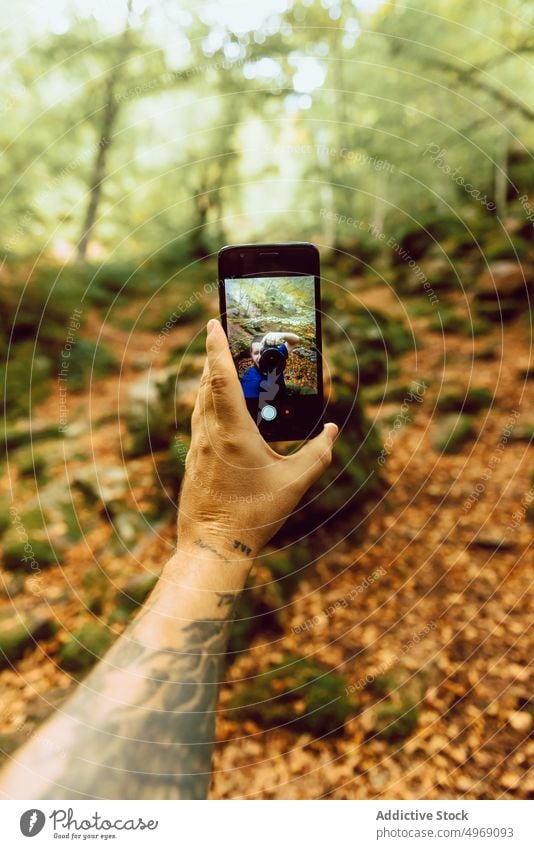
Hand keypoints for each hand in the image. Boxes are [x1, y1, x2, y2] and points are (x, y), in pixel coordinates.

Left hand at [177, 319, 337, 560]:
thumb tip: (332, 430)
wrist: (213, 548)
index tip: (213, 323)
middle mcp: (209, 434)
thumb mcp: (294, 483)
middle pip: (206, 384)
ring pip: (200, 402)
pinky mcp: (194, 461)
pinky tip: (224, 414)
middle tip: (228, 342)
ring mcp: (197, 447)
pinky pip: (200, 421)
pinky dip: (210, 405)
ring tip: (228, 372)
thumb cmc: (253, 515)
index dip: (216, 347)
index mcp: (231, 431)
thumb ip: (317, 453)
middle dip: (216, 359)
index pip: (220, 377)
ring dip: (211, 382)